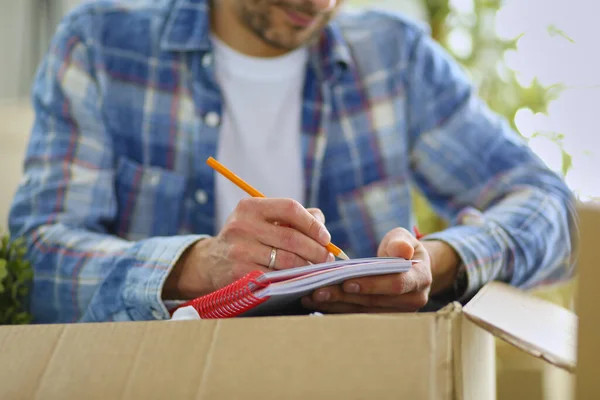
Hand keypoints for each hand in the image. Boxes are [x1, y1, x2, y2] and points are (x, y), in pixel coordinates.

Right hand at [163, 198, 332, 299]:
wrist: (212, 262)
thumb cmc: (249, 238)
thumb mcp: (263, 220)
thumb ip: (294, 218)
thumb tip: (321, 225)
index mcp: (250, 207)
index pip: (290, 208)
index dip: (312, 224)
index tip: (325, 237)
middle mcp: (242, 226)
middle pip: (291, 238)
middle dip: (316, 250)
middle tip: (328, 259)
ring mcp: (239, 251)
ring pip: (287, 261)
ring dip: (307, 267)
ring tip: (316, 269)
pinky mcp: (239, 274)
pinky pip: (276, 278)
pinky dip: (292, 280)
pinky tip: (298, 280)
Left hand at [301, 227, 457, 312]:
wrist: (409, 269)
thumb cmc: (401, 249)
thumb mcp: (403, 239)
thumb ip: (400, 242)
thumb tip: (402, 250)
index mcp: (420, 279)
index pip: (396, 284)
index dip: (372, 284)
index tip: (347, 282)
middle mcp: (412, 301)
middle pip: (374, 302)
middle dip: (344, 297)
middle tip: (318, 290)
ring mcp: (397, 314)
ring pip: (363, 312)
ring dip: (335, 305)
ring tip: (311, 297)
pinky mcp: (382, 320)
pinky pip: (357, 316)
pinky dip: (336, 309)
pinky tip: (316, 302)